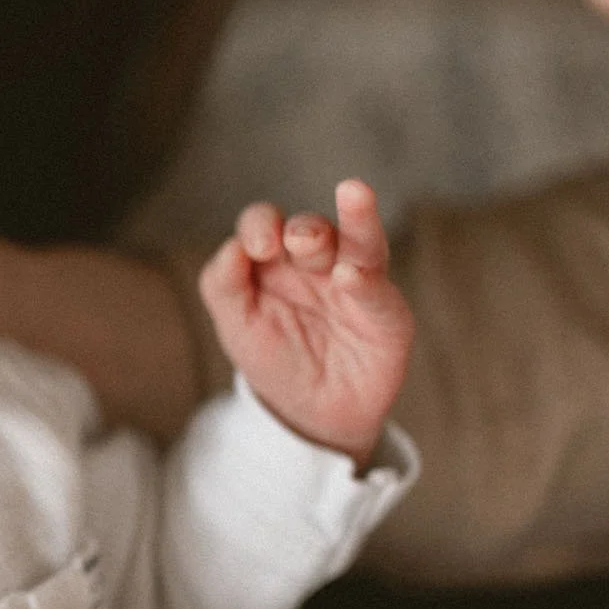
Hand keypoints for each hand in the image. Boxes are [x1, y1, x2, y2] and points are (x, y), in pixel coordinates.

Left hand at [199, 179, 413, 465]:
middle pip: (312, 228)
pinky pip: (377, 290)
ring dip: (357, 218)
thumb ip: (223, 285)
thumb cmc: (273, 359)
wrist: (312, 415)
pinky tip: (351, 275)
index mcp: (275, 260)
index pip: (266, 223)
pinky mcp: (385, 311)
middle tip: (296, 241)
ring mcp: (355, 282)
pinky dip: (364, 280)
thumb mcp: (236, 326)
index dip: (261, 224)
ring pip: (359, 240)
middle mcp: (316, 263)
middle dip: (304, 228)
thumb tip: (232, 247)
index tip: (257, 248)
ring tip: (354, 193)